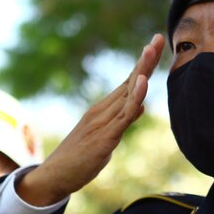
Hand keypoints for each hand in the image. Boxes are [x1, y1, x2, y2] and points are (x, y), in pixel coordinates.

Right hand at [18, 33, 165, 205]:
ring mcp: (102, 121)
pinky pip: (123, 114)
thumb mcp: (106, 137)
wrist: (54, 176)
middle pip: (130, 81)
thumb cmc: (79, 159)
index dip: (143, 64)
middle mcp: (102, 110)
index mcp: (103, 109)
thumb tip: (140, 107)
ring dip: (141, 70)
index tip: (155, 44)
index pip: (128, 82)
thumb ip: (122, 121)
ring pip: (127, 92)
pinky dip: (134, 97)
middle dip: (146, 59)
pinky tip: (142, 82)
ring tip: (151, 49)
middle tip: (158, 37)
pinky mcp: (104, 136)